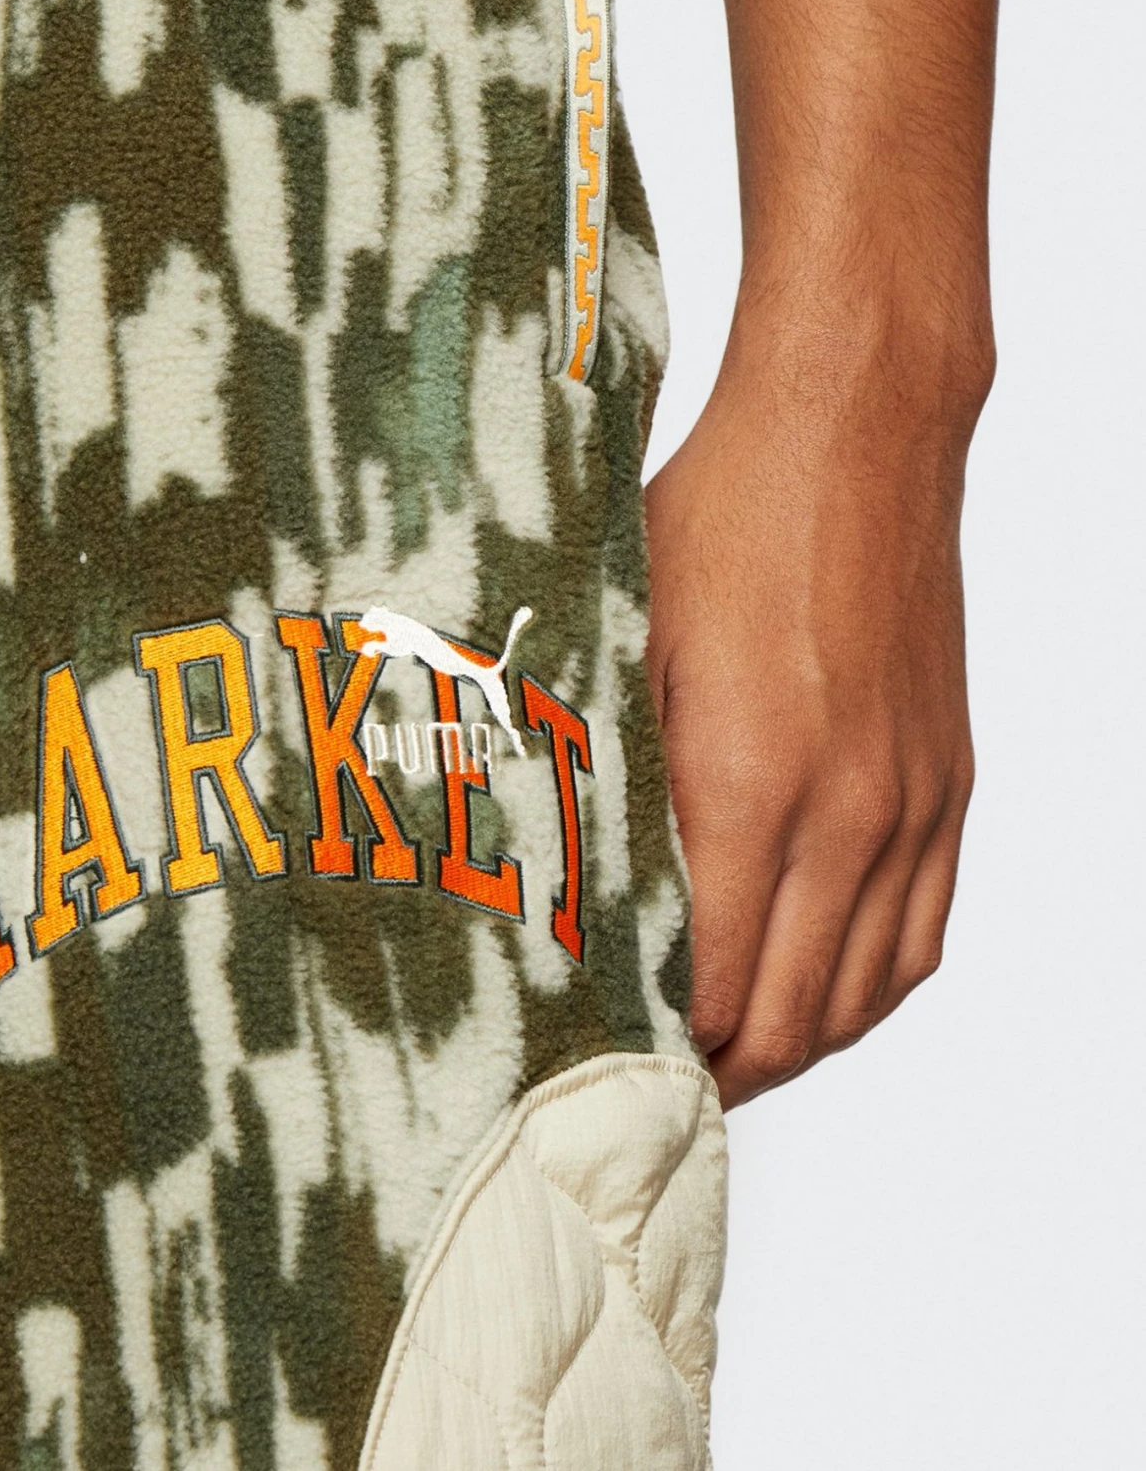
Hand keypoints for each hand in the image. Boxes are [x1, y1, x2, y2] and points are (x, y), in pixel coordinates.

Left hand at [644, 324, 985, 1109]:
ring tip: (729, 1052)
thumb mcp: (624, 634)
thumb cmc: (718, 517)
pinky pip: (923, 932)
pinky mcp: (948, 780)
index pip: (706, 980)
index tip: (602, 1058)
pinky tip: (819, 991)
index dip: (655, 1041)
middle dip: (718, 1068)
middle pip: (789, 1015)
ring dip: (795, 1043)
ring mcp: (910, 801)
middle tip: (654, 1081)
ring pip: (863, 993)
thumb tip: (564, 877)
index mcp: (748, 779)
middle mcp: (845, 811)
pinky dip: (867, 989)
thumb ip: (610, 768)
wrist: (852, 431)